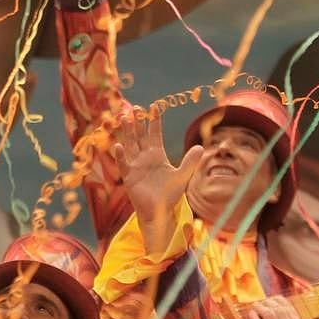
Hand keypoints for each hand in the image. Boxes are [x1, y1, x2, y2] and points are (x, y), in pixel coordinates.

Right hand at [112, 108, 201, 226]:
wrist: (159, 212)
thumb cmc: (170, 195)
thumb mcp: (182, 176)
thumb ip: (190, 162)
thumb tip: (200, 147)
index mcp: (157, 155)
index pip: (155, 134)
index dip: (154, 121)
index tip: (154, 107)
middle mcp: (145, 158)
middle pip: (140, 136)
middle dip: (138, 122)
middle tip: (136, 108)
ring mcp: (135, 166)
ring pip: (130, 145)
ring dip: (127, 132)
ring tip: (124, 117)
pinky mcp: (129, 177)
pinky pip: (123, 164)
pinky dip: (120, 155)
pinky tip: (118, 145)